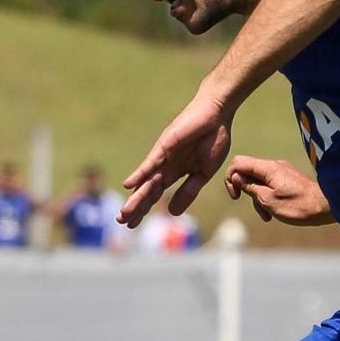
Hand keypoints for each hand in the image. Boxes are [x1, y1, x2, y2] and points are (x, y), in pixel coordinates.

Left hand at [120, 93, 234, 227]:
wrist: (218, 114)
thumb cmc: (213, 139)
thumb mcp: (204, 173)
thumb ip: (189, 191)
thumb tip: (172, 213)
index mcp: (174, 172)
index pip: (155, 195)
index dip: (144, 209)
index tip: (132, 226)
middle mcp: (164, 165)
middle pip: (147, 190)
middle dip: (135, 207)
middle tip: (121, 222)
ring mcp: (163, 155)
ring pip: (147, 180)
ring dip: (136, 197)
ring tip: (124, 213)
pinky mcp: (165, 144)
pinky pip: (151, 162)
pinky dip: (140, 173)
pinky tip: (129, 185)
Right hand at [223, 156, 333, 225]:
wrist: (327, 206)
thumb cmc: (298, 205)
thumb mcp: (268, 200)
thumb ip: (249, 187)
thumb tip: (236, 177)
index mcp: (268, 168)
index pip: (238, 163)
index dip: (231, 178)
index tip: (237, 196)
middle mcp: (275, 165)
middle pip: (248, 172)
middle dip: (246, 191)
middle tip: (257, 208)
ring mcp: (283, 171)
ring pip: (259, 181)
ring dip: (258, 198)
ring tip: (268, 216)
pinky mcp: (290, 179)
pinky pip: (271, 184)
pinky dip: (268, 197)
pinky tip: (275, 212)